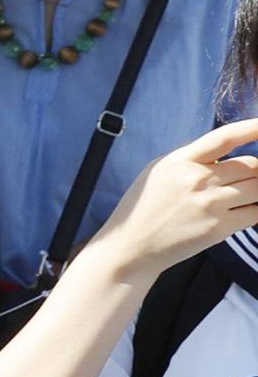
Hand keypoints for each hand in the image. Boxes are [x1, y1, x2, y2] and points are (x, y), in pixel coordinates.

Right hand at [87, 114, 257, 280]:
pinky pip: (255, 213)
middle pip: (251, 165)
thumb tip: (227, 157)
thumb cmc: (144, 209)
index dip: (252, 128)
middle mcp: (197, 179)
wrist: (131, 248)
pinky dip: (253, 211)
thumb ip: (191, 160)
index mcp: (181, 161)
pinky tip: (239, 213)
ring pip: (257, 188)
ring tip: (239, 198)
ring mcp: (210, 203)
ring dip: (255, 192)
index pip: (224, 137)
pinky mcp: (219, 227)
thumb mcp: (158, 173)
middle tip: (245, 180)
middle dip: (255, 171)